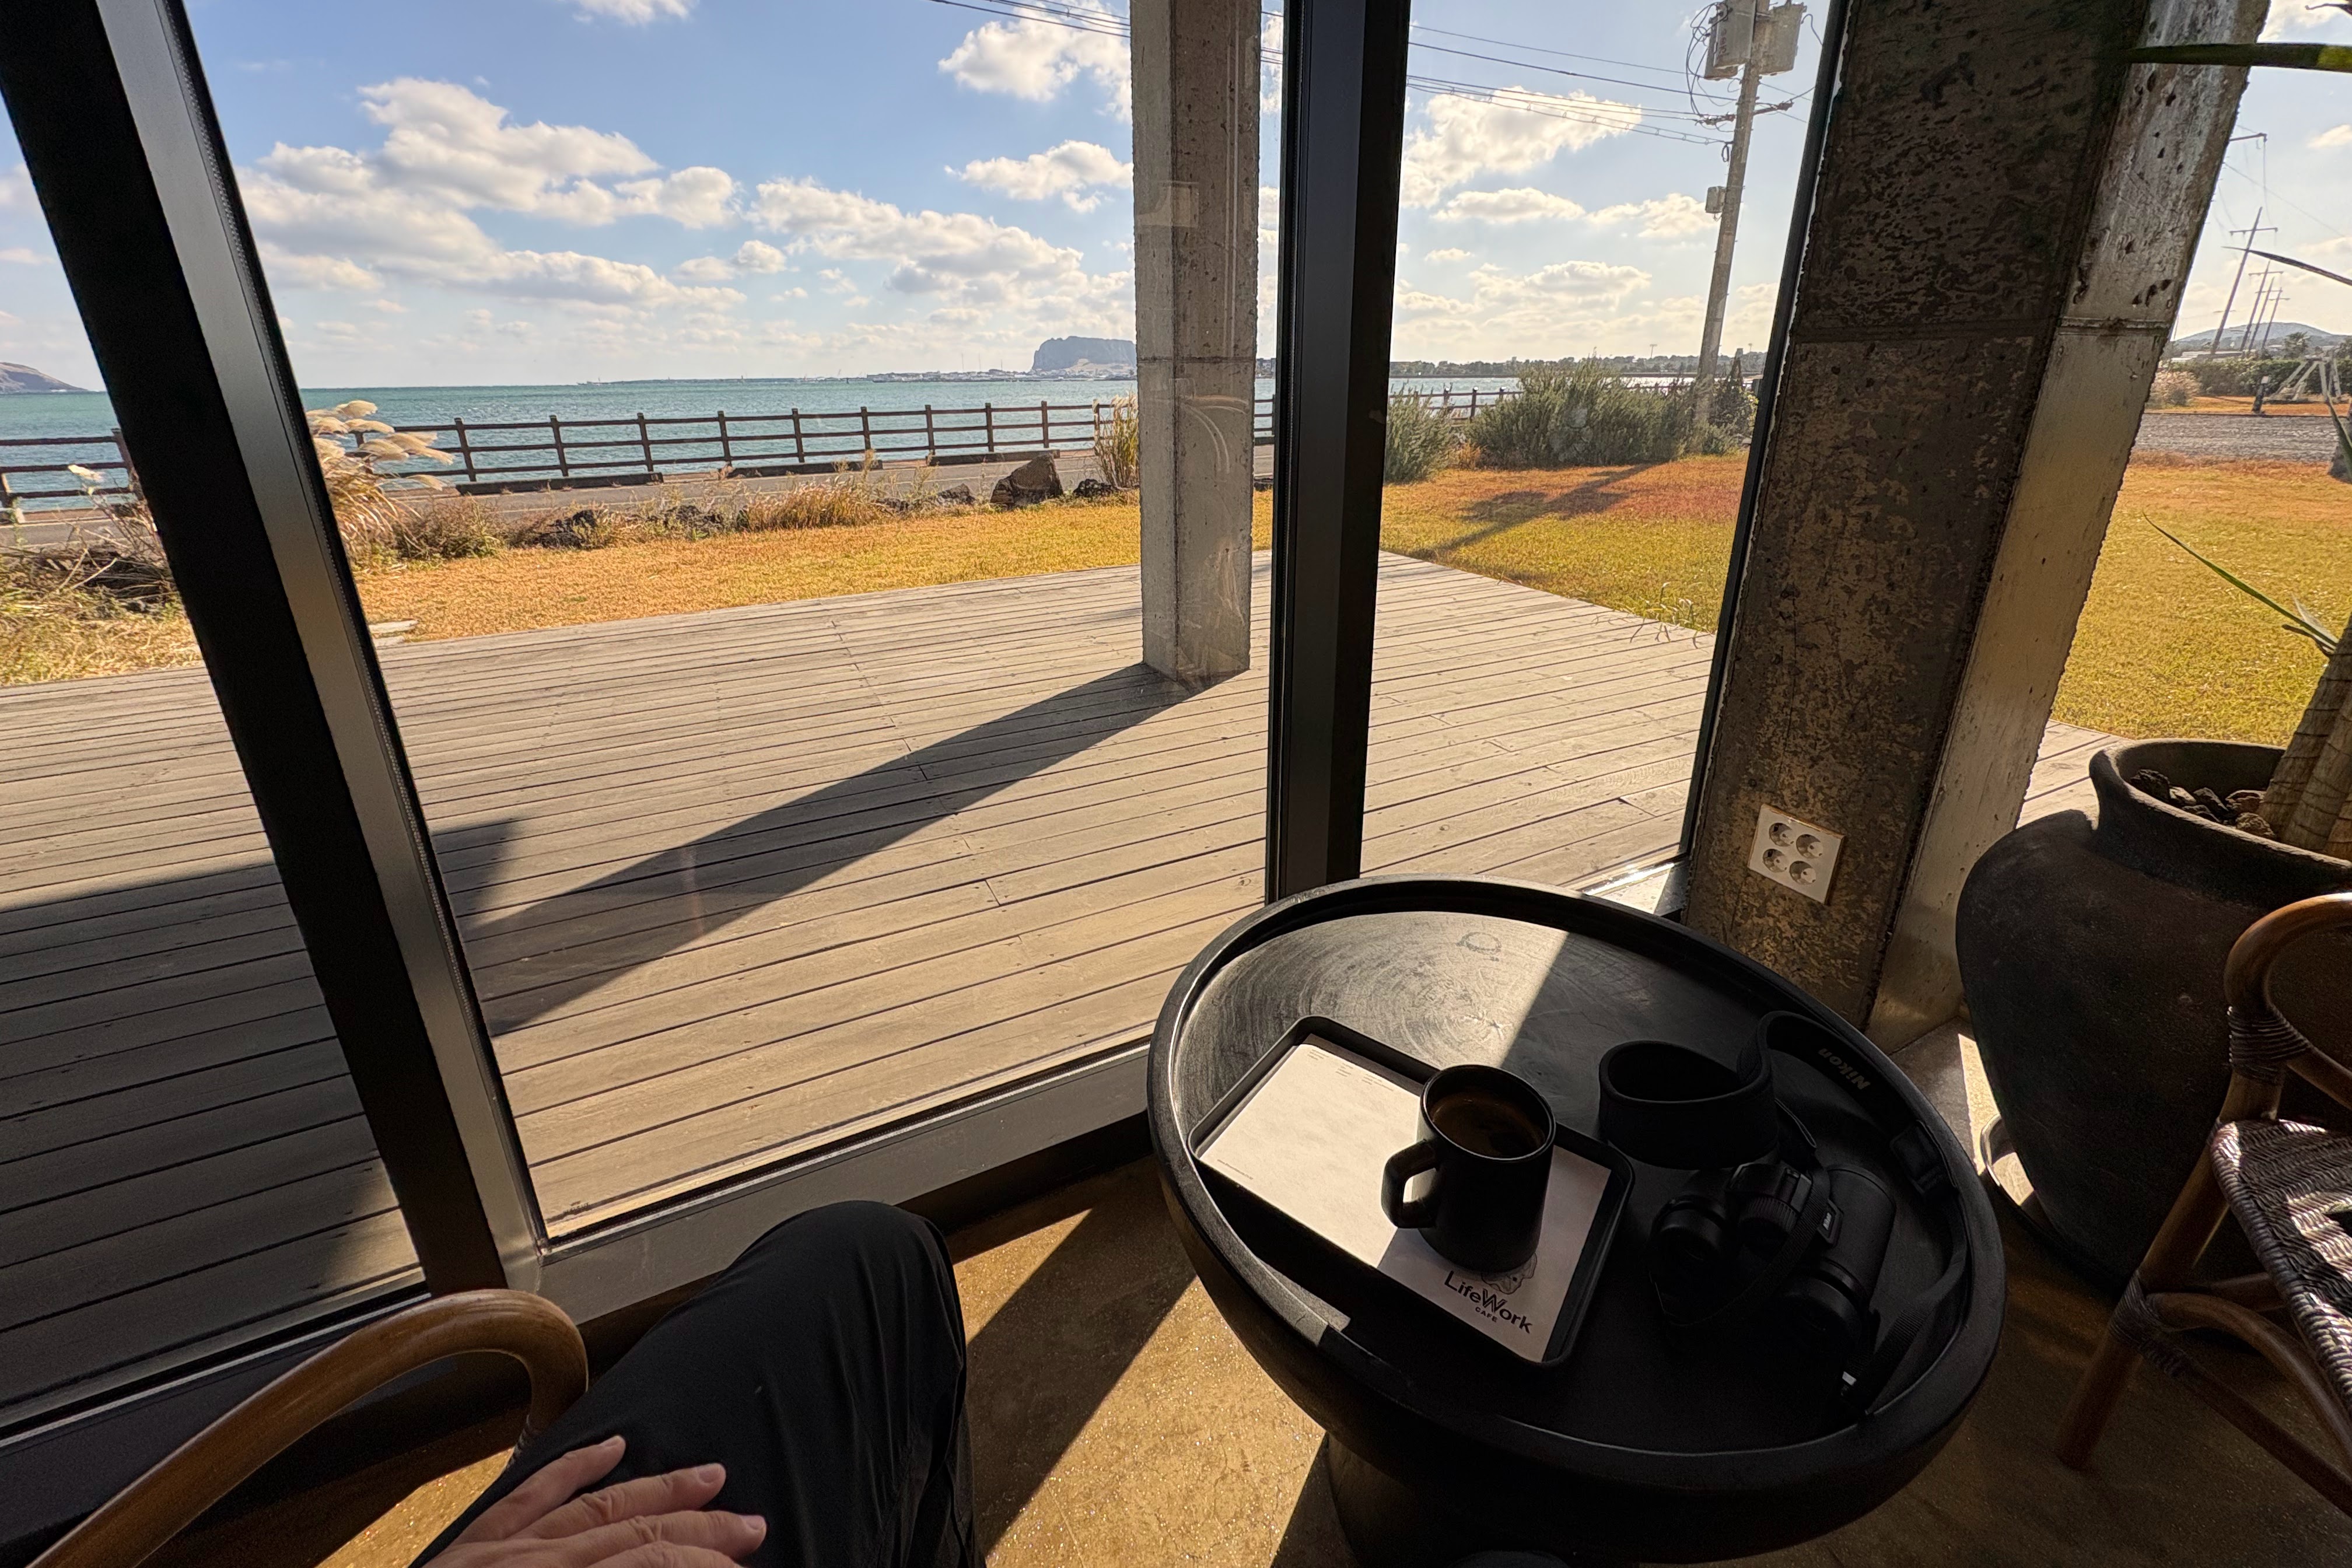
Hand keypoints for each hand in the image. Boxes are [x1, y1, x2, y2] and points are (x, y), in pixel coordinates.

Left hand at [427, 1436, 766, 1565]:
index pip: (651, 1564)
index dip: (705, 1562)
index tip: (743, 1565)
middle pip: (637, 1532)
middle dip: (702, 1526)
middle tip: (754, 1524)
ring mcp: (499, 1554)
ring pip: (595, 1505)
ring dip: (658, 1488)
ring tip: (709, 1475)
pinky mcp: (468, 1551)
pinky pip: (528, 1495)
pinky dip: (573, 1467)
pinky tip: (610, 1448)